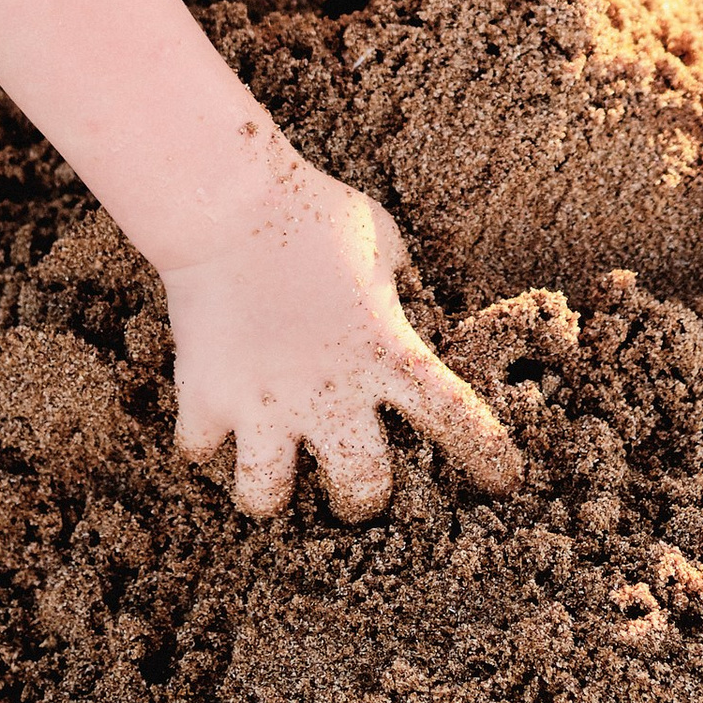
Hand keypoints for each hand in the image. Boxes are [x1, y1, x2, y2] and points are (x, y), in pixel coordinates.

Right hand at [152, 144, 522, 519]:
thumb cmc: (312, 211)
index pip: (456, 419)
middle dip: (361, 498)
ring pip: (267, 499)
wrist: (228, 203)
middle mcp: (330, 394)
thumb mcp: (380, 241)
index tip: (504, 483)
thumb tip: (402, 294)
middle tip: (349, 477)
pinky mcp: (205, 400)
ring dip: (271, 491)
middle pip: (362, 490)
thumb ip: (396, 282)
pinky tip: (210, 421)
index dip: (486, 458)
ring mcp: (263, 405)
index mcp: (386, 353)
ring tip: (271, 469)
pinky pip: (199, 451)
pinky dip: (204, 441)